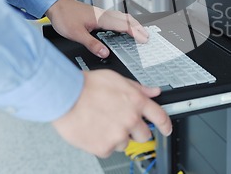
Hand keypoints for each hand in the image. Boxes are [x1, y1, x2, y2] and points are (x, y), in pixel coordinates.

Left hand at [45, 0, 148, 57]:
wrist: (56, 5)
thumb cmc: (64, 17)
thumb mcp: (76, 34)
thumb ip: (91, 44)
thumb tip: (104, 53)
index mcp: (101, 19)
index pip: (124, 26)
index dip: (136, 33)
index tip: (144, 39)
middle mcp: (104, 15)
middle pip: (127, 20)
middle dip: (139, 28)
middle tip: (147, 37)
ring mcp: (102, 13)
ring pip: (123, 17)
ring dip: (133, 24)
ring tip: (140, 32)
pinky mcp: (99, 14)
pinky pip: (117, 17)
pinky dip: (125, 22)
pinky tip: (124, 27)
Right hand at [52, 70, 171, 157]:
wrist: (64, 96)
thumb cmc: (87, 85)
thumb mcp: (117, 79)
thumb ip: (138, 88)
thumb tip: (153, 91)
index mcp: (136, 102)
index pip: (160, 116)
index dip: (166, 125)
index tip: (166, 129)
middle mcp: (130, 119)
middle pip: (144, 134)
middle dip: (136, 131)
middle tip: (122, 124)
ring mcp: (118, 135)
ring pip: (125, 143)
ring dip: (117, 137)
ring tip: (102, 123)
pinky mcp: (104, 147)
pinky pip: (109, 150)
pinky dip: (103, 144)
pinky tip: (94, 130)